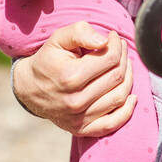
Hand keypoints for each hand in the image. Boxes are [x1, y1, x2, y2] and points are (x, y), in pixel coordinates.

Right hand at [12, 21, 135, 136]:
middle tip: (119, 48)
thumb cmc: (48, 60)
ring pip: (119, 97)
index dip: (117, 44)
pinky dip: (127, 111)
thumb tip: (104, 40)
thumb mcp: (57, 39)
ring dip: (128, 78)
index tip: (113, 37)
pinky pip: (113, 123)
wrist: (29, 88)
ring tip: (123, 65)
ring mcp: (80, 118)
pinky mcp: (82, 129)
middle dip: (123, 58)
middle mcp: (76, 100)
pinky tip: (132, 96)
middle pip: (117, 76)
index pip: (110, 58)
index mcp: (70, 76)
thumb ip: (80, 32)